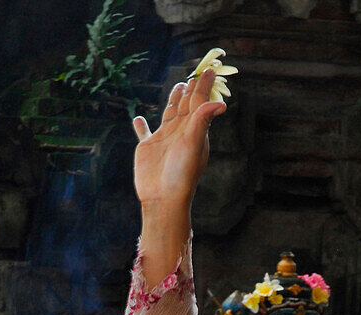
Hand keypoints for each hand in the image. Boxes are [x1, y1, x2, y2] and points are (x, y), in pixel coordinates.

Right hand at [132, 71, 225, 210]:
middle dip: (192, 90)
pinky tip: (138, 119)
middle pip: (187, 106)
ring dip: (174, 101)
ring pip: (170, 114)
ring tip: (178, 86)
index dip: (203, 87)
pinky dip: (141, 126)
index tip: (208, 70)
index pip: (200, 103)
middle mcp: (180, 133)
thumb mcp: (194, 144)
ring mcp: (164, 140)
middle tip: (196, 74)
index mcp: (194, 131)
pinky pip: (144, 133)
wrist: (164, 198)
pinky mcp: (148, 148)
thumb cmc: (181, 174)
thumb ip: (203, 120)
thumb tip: (221, 103)